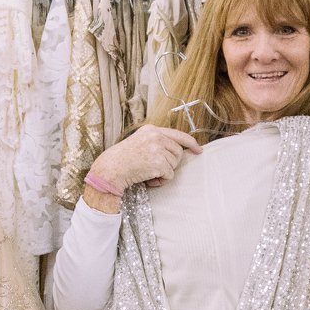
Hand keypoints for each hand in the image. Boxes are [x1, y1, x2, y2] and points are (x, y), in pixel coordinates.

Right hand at [88, 125, 202, 195]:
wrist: (111, 169)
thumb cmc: (123, 159)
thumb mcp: (140, 142)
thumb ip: (157, 142)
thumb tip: (178, 151)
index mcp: (152, 130)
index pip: (178, 134)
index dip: (190, 143)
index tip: (198, 149)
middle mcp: (156, 136)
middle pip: (178, 152)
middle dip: (171, 162)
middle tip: (156, 168)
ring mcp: (157, 149)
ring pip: (174, 164)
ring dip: (164, 172)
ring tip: (149, 172)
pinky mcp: (158, 163)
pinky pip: (169, 175)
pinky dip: (161, 180)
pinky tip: (148, 179)